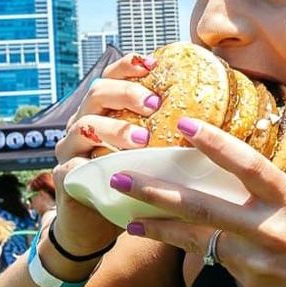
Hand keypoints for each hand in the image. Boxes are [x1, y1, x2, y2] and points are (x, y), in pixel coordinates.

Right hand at [52, 53, 162, 254]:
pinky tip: (113, 171)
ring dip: (115, 130)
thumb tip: (219, 118)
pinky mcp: (66, 177)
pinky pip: (72, 166)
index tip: (153, 63)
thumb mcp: (151, 153)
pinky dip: (91, 165)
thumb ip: (168, 133)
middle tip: (154, 104)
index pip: (112, 77)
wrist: (96, 224)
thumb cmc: (131, 182)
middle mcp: (84, 123)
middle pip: (97, 92)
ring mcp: (70, 149)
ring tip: (142, 140)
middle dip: (126, 93)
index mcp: (105, 111)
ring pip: (84, 127)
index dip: (128, 66)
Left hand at [109, 118, 285, 286]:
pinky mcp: (250, 279)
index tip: (183, 124)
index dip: (215, 143)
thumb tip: (258, 167)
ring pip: (199, 236)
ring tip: (129, 217)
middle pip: (206, 205)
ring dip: (161, 225)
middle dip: (160, 190)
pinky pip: (213, 255)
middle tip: (124, 177)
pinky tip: (160, 235)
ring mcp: (257, 256)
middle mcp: (271, 226)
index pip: (248, 164)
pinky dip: (187, 244)